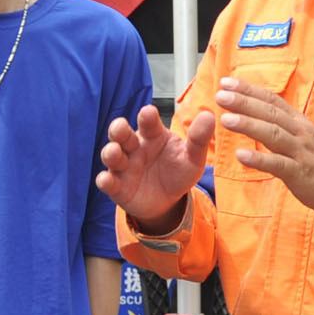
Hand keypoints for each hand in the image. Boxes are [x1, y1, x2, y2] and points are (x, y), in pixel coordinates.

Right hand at [96, 100, 214, 234]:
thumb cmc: (178, 172)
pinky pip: (106, 181)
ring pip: (111, 154)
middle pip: (121, 133)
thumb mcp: (192, 158)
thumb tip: (209, 115)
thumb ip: (199, 139)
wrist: (169, 201)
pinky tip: (106, 180)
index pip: (147, 122)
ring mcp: (124, 166)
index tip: (148, 113)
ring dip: (110, 152)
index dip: (146, 117)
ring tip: (115, 153)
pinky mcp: (117, 186)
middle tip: (120, 129)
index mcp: (153, 135)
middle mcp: (135, 147)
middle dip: (118, 129)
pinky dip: (104, 180)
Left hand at [216, 76, 313, 220]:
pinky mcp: (299, 172)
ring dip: (249, 125)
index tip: (226, 82)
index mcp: (297, 121)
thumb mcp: (301, 135)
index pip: (271, 100)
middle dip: (244, 102)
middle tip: (221, 95)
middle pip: (270, 113)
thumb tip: (253, 111)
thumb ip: (279, 124)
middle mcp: (299, 132)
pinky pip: (277, 164)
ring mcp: (300, 151)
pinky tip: (241, 155)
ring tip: (226, 119)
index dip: (249, 90)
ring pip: (273, 134)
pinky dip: (259, 159)